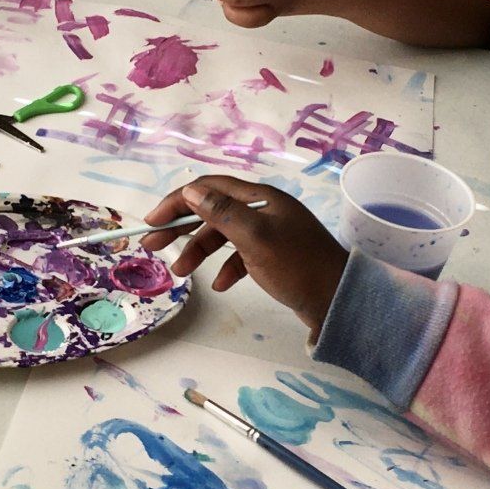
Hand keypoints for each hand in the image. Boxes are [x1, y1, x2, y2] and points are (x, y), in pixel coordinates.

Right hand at [139, 177, 347, 337]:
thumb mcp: (255, 238)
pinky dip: (227, 267)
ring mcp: (270, 233)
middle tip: (152, 245)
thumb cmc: (297, 266)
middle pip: (213, 210)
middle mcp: (264, 210)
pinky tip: (221, 285)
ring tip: (181, 273)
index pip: (210, 188)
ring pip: (224, 235)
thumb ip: (222, 212)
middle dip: (182, 226)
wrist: (338, 301)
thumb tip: (191, 190)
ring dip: (200, 251)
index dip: (178, 201)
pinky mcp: (274, 256)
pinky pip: (241, 255)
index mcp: (261, 198)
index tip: (151, 221)